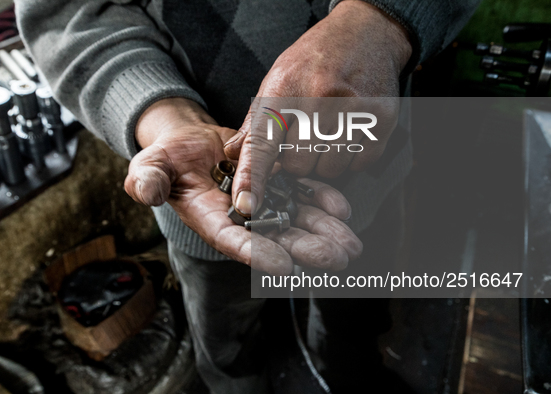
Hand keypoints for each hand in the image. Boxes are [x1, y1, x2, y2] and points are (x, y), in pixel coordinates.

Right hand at [124, 98, 361, 274]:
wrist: (191, 144)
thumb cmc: (168, 158)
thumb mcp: (151, 165)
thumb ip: (148, 180)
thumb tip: (145, 192)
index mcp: (210, 218)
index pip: (232, 240)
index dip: (256, 253)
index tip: (283, 266)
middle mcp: (240, 218)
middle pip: (275, 237)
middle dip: (306, 249)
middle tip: (336, 260)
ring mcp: (262, 203)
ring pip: (295, 220)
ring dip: (323, 233)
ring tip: (349, 244)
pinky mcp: (276, 184)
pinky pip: (301, 194)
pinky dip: (321, 200)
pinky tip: (342, 209)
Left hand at [225, 0, 411, 215]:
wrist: (365, 33)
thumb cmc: (315, 59)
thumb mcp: (277, 81)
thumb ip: (256, 122)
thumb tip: (233, 154)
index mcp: (285, 92)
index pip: (263, 145)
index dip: (253, 178)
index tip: (246, 205)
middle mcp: (319, 100)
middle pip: (298, 166)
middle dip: (298, 161)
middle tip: (305, 137)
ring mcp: (353, 111)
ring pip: (330, 170)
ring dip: (326, 160)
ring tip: (329, 130)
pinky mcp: (381, 121)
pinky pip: (359, 164)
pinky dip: (352, 156)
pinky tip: (349, 132)